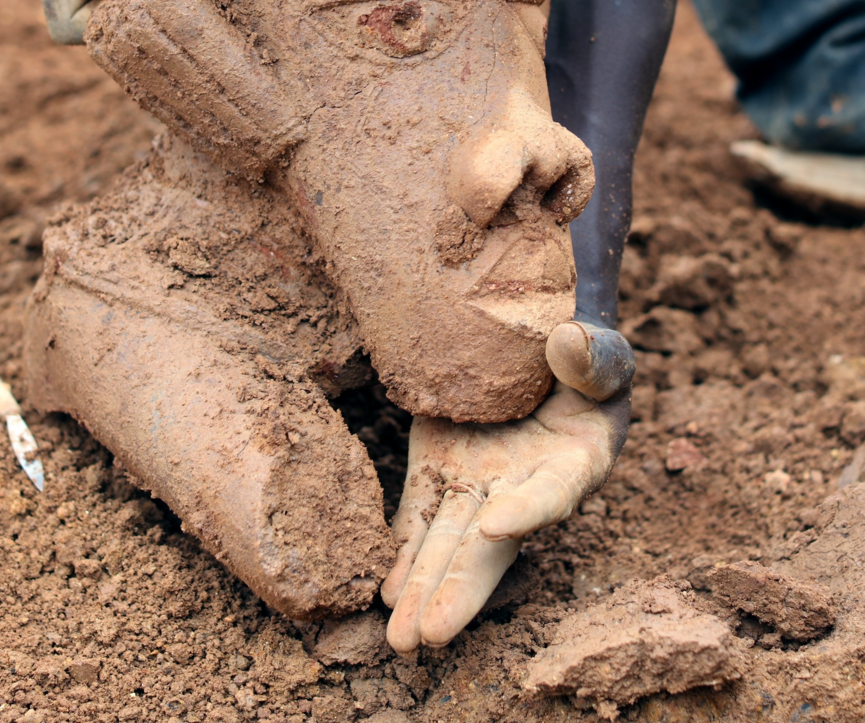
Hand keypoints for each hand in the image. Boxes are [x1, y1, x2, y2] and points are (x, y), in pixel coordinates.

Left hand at [381, 322, 632, 652]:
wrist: (534, 350)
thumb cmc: (582, 357)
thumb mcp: (598, 352)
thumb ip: (590, 357)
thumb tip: (568, 342)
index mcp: (574, 458)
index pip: (551, 491)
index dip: (527, 509)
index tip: (495, 526)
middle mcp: (523, 486)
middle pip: (490, 544)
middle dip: (460, 590)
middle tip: (430, 635)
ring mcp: (479, 482)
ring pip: (447, 542)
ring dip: (421, 588)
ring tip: (399, 639)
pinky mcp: (441, 467)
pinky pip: (420, 516)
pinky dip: (402, 552)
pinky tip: (383, 591)